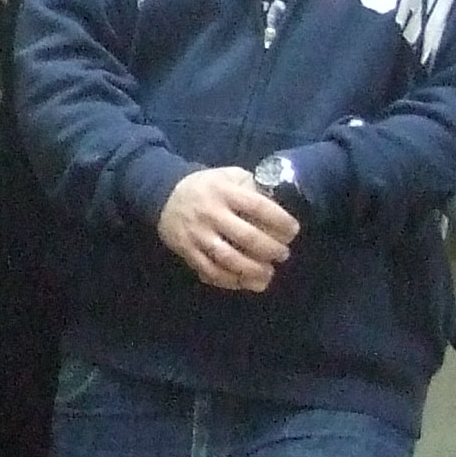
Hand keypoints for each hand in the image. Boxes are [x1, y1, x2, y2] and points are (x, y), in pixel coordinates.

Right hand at [156, 167, 298, 291]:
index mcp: (224, 191)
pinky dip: (230, 280)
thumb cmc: (207, 186)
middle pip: (247, 237)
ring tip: (267, 272)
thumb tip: (278, 207)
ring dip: (253, 270)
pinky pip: (210, 271)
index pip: (258, 207)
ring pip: (229, 259)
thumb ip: (252, 187)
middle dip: (272, 249)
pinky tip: (244, 280)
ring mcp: (197, 233)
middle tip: (282, 254)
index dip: (281, 221)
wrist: (163, 193)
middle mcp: (210, 212)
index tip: (293, 230)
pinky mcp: (186, 249)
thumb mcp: (229, 176)